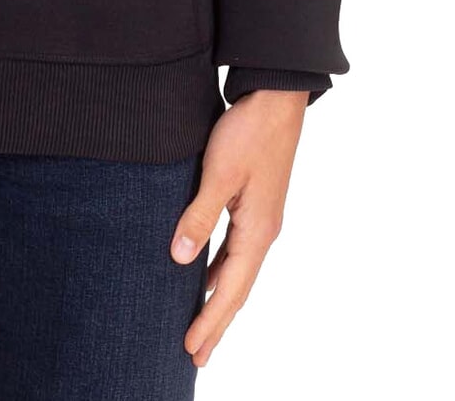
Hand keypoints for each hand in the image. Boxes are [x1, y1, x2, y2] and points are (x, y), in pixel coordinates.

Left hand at [170, 89, 308, 365]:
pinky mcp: (255, 205)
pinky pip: (237, 251)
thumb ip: (199, 215)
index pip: (231, 290)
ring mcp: (261, 219)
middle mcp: (264, 232)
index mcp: (257, 231)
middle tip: (196, 355)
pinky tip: (206, 275)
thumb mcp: (218, 173)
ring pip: (237, 271)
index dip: (210, 320)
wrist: (275, 99)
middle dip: (216, 322)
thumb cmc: (248, 133)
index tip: (191, 348)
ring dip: (219, 299)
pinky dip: (222, 271)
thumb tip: (179, 258)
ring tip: (200, 324)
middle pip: (237, 289)